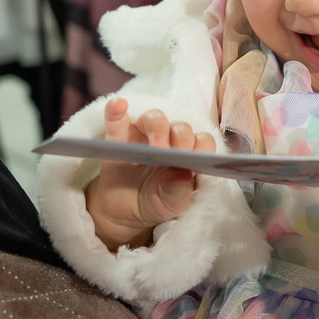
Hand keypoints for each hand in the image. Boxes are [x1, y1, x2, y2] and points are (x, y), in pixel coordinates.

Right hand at [84, 99, 215, 250]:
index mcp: (189, 153)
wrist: (127, 213)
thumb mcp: (172, 203)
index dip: (201, 147)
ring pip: (154, 118)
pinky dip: (116, 111)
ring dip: (157, 127)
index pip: (202, 141)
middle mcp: (170, 139)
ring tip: (156, 147)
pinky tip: (118, 105)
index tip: (195, 161)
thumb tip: (184, 173)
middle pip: (180, 128)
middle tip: (174, 156)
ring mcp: (144, 136)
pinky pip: (117, 120)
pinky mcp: (119, 138)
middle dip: (181, 139)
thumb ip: (179, 189)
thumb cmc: (158, 201)